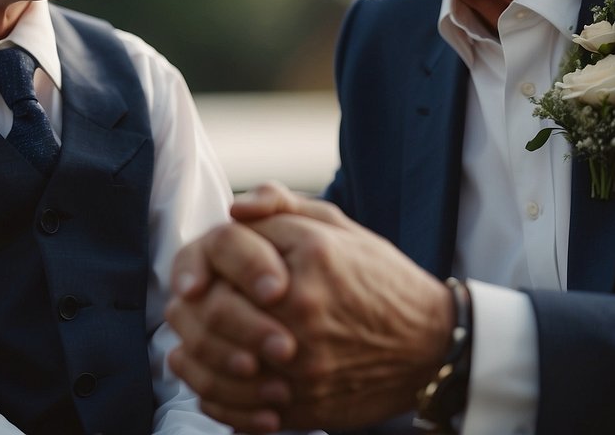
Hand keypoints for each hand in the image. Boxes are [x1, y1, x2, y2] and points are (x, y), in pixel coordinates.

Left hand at [167, 183, 455, 431]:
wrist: (430, 344)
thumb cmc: (378, 278)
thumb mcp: (337, 226)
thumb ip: (281, 206)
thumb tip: (234, 208)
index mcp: (311, 254)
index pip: (224, 247)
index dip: (200, 258)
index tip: (200, 272)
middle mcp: (306, 307)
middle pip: (214, 308)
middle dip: (190, 307)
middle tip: (185, 306)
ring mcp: (305, 361)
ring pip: (219, 363)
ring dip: (192, 355)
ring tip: (185, 347)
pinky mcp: (306, 403)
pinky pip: (240, 408)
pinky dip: (215, 398)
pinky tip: (208, 384)